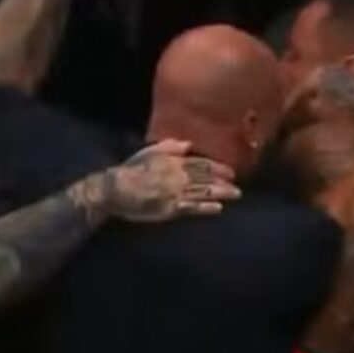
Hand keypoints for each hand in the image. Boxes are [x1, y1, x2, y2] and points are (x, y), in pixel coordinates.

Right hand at [88, 140, 239, 221]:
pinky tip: (218, 209)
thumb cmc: (131, 170)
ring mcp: (176, 192)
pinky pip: (193, 208)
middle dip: (224, 180)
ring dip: (221, 193)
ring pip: (204, 192)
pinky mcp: (171, 209)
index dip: (218, 167)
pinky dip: (207, 208)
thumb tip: (188, 144)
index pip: (201, 163)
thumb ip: (169, 146)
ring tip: (235, 195)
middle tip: (237, 184)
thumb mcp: (149, 152)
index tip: (231, 171)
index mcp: (174, 161)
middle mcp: (178, 175)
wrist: (116, 189)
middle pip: (206, 177)